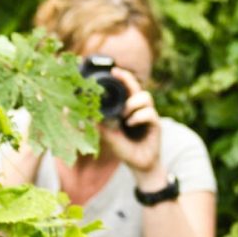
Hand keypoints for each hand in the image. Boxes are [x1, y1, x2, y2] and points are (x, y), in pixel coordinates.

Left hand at [101, 67, 165, 187]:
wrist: (140, 165)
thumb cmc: (125, 149)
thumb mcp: (108, 136)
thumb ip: (98, 125)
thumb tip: (82, 115)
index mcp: (129, 109)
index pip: (127, 89)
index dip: (122, 78)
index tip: (112, 71)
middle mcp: (139, 110)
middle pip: (138, 88)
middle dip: (128, 79)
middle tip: (117, 74)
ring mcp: (149, 116)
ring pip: (145, 97)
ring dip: (133, 103)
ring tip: (124, 114)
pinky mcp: (156, 124)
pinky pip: (149, 113)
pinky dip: (138, 116)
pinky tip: (130, 123)